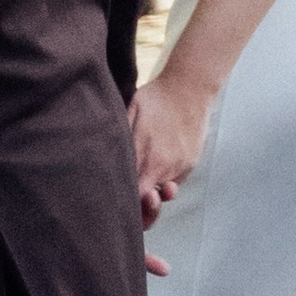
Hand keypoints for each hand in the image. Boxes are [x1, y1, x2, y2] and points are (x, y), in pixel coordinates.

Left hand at [130, 69, 213, 228]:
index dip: (124, 206)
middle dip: (141, 208)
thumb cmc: (155, 98)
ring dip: (152, 189)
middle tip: (134, 200)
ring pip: (162, 192)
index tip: (117, 203)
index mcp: (146, 157)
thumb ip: (120, 142)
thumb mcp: (128, 113)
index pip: (133, 198)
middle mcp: (165, 166)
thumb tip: (104, 166)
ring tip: (145, 173)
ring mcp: (180, 166)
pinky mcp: (191, 163)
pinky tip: (159, 158)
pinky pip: (174, 179)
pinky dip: (164, 176)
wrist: (190, 87)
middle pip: (150, 204)